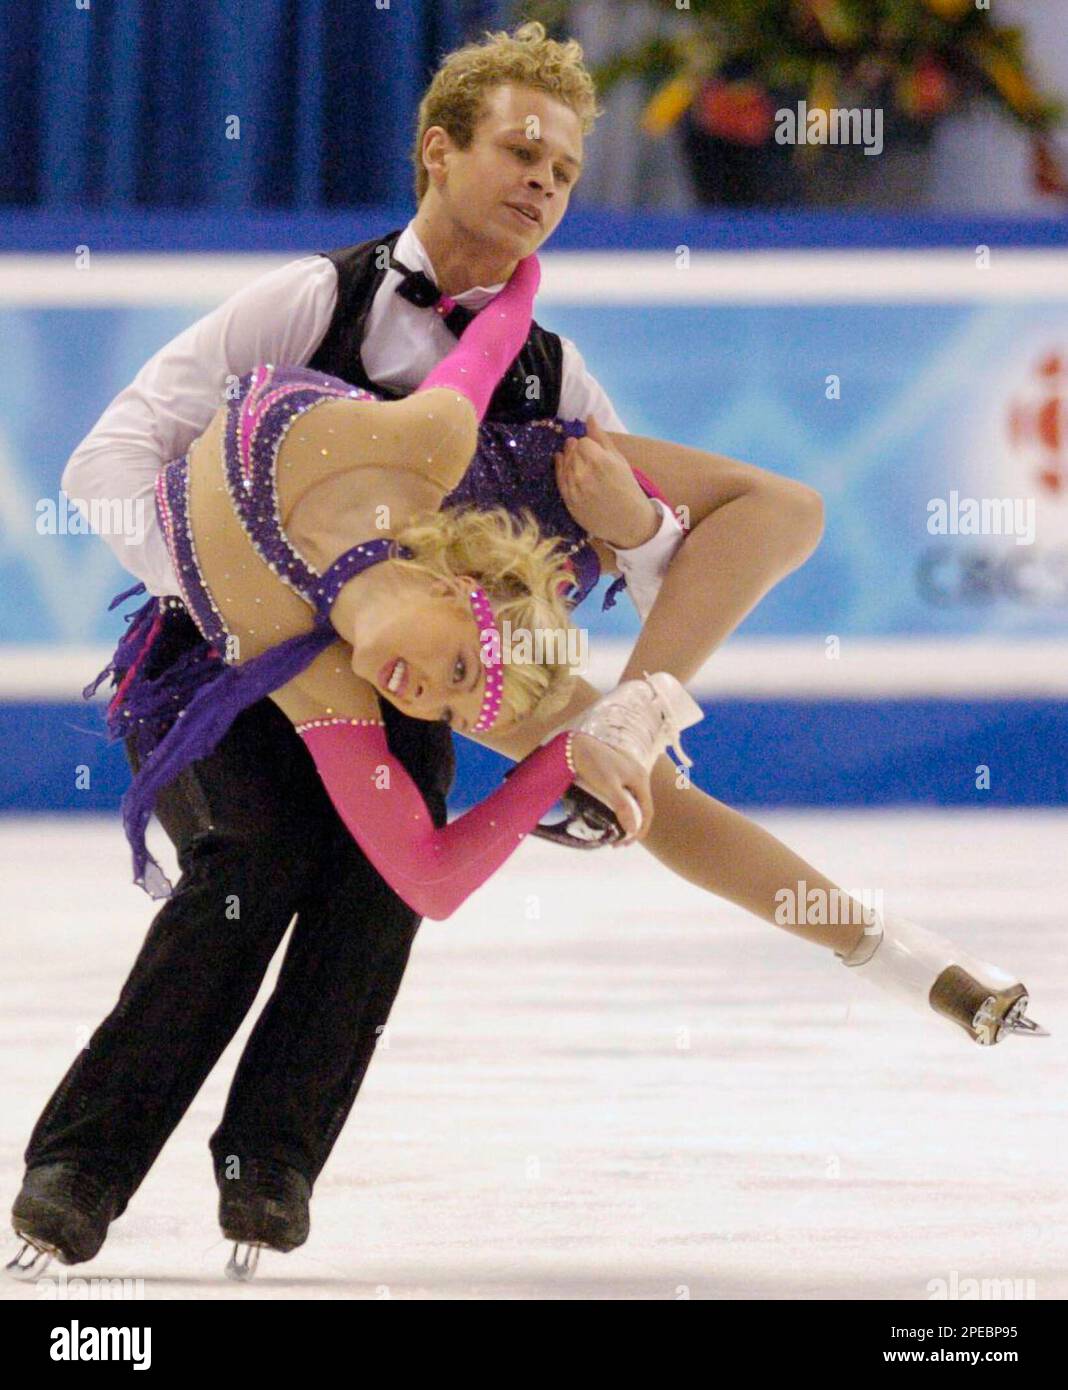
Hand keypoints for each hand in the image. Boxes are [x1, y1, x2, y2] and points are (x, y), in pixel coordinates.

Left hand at [554, 418, 660, 549]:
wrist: (628, 521)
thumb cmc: (626, 488)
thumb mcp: (619, 460)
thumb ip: (601, 438)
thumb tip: (589, 417)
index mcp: (600, 461)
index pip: (581, 441)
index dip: (587, 443)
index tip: (594, 450)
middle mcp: (584, 474)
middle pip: (571, 451)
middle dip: (577, 450)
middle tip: (587, 456)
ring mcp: (574, 488)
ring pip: (563, 463)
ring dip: (569, 459)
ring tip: (580, 462)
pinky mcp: (568, 500)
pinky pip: (559, 478)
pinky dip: (559, 467)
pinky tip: (561, 460)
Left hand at [568, 732, 653, 844]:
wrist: (577, 744)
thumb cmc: (593, 763)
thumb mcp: (608, 786)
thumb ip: (622, 807)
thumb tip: (632, 830)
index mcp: (641, 779)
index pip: (648, 811)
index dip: (640, 830)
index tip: (625, 844)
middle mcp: (639, 775)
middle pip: (642, 807)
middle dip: (633, 826)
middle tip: (618, 842)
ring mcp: (629, 772)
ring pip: (633, 800)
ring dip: (627, 817)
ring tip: (614, 830)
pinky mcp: (619, 771)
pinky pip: (626, 793)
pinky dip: (622, 807)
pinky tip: (610, 812)